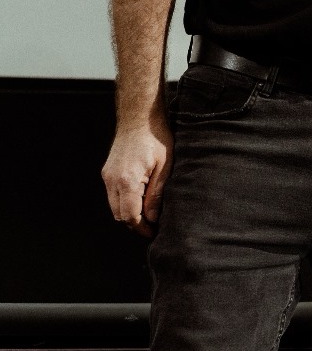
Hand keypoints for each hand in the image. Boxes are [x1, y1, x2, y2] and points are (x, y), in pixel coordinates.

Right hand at [101, 114, 172, 238]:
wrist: (139, 117)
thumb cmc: (156, 138)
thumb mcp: (165, 166)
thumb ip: (156, 194)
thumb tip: (153, 218)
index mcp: (127, 181)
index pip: (130, 216)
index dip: (141, 227)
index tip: (153, 233)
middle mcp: (112, 180)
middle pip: (119, 214)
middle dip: (134, 223)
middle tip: (152, 226)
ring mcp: (107, 176)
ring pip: (114, 206)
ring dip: (128, 213)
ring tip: (148, 214)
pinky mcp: (107, 171)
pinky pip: (112, 194)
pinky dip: (124, 201)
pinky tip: (139, 198)